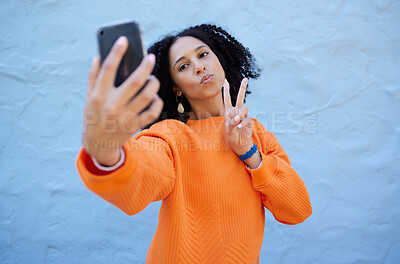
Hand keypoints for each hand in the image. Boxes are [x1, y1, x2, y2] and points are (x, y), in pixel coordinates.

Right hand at [82, 36, 163, 164]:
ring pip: (148, 95)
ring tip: (152, 79)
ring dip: (154, 84)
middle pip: (135, 81)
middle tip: (151, 58)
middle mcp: (113, 105)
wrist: (98, 144)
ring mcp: (125, 116)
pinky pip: (153, 112)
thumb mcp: (89, 97)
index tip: (124, 40)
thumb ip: (93, 77)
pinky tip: (155, 96)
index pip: (109, 68)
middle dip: (146, 66)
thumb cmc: (93, 116)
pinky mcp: (135, 126)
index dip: (117, 52)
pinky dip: (157, 102)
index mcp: (99, 95)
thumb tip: (98, 57)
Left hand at [223, 78, 253, 155]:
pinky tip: (239, 126)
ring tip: (236, 121)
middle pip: (240, 98)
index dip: (227, 92)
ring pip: (244, 108)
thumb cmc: (231, 136)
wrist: (238, 143)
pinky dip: (242, 123)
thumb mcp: (228, 129)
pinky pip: (246, 119)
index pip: (227, 100)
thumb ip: (232, 123)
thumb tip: (238, 118)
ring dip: (240, 114)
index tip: (226, 83)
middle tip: (245, 79)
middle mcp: (237, 111)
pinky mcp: (248, 121)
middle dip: (242, 88)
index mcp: (229, 112)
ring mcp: (243, 116)